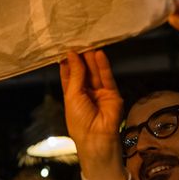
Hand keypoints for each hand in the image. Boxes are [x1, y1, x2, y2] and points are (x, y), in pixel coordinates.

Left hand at [60, 50, 126, 179]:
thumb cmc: (79, 121)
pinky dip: (103, 66)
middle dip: (80, 58)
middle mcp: (85, 93)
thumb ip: (75, 75)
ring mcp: (99, 93)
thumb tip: (72, 55)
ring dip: (91, 59)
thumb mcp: (72, 96)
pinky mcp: (112, 94)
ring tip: (88, 43)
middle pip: (83, 72)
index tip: (65, 47)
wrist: (96, 138)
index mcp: (72, 96)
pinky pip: (107, 78)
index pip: (69, 75)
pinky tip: (98, 54)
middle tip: (78, 40)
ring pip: (95, 73)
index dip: (67, 62)